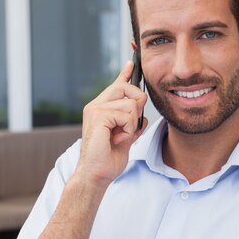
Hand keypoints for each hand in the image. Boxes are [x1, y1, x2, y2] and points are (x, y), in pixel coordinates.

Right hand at [77, 60, 147, 185]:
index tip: (132, 63)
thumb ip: (132, 124)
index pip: (116, 86)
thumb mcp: (125, 138)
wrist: (96, 174)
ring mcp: (96, 109)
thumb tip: (142, 117)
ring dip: (131, 124)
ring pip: (131, 104)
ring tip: (118, 137)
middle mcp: (96, 105)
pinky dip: (128, 129)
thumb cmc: (107, 160)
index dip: (125, 74)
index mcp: (101, 109)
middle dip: (137, 107)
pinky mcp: (99, 115)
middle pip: (128, 89)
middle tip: (129, 126)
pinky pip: (127, 115)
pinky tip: (116, 138)